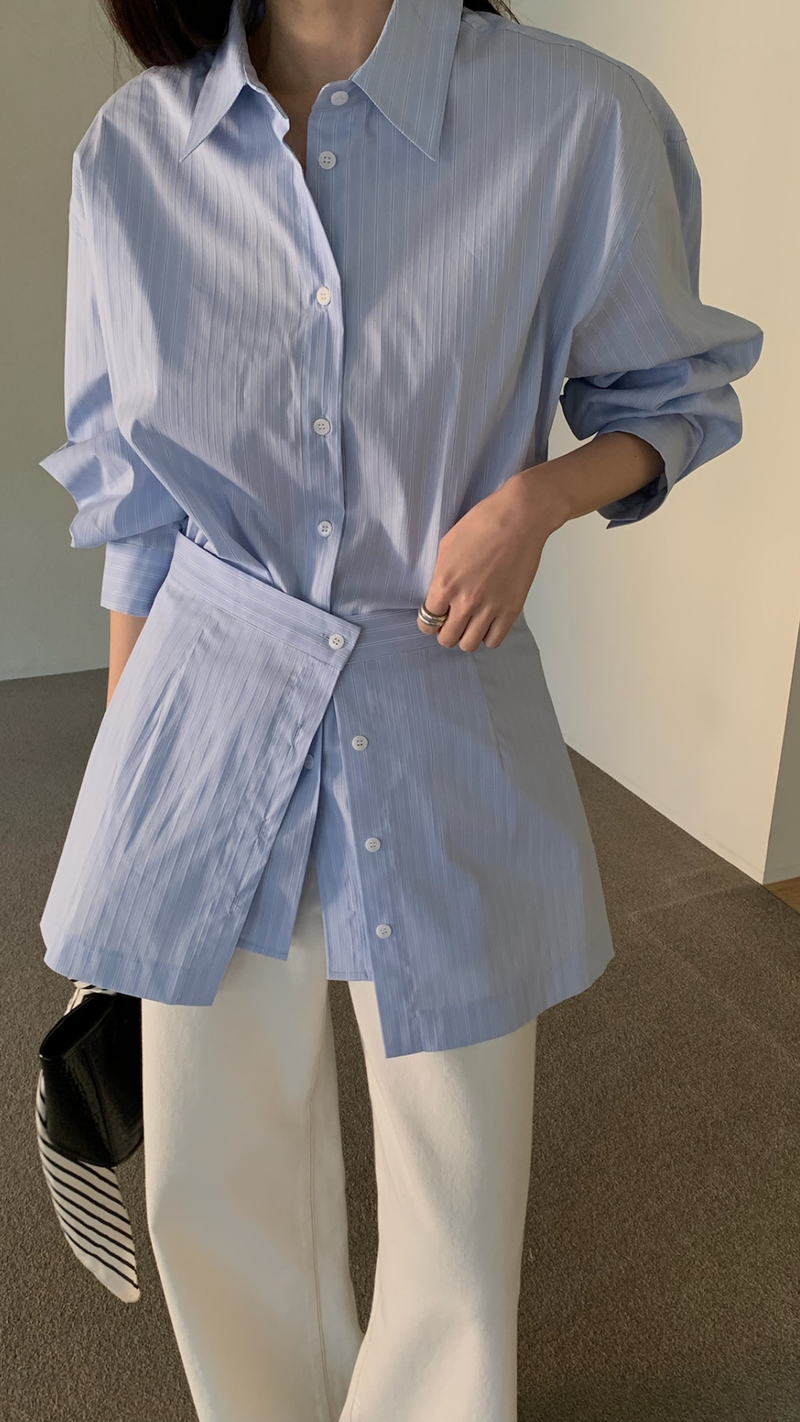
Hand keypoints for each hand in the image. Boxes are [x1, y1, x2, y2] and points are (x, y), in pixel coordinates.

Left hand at [417, 470, 563, 651]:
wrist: (520, 518)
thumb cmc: (483, 523)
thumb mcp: (448, 545)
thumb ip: (440, 574)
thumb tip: (439, 594)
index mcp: (445, 584)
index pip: (427, 622)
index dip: (428, 621)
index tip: (435, 615)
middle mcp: (466, 601)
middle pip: (447, 639)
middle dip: (445, 631)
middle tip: (451, 619)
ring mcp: (490, 608)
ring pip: (469, 644)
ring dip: (466, 636)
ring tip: (470, 622)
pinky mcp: (511, 610)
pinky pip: (494, 640)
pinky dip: (488, 635)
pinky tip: (487, 622)